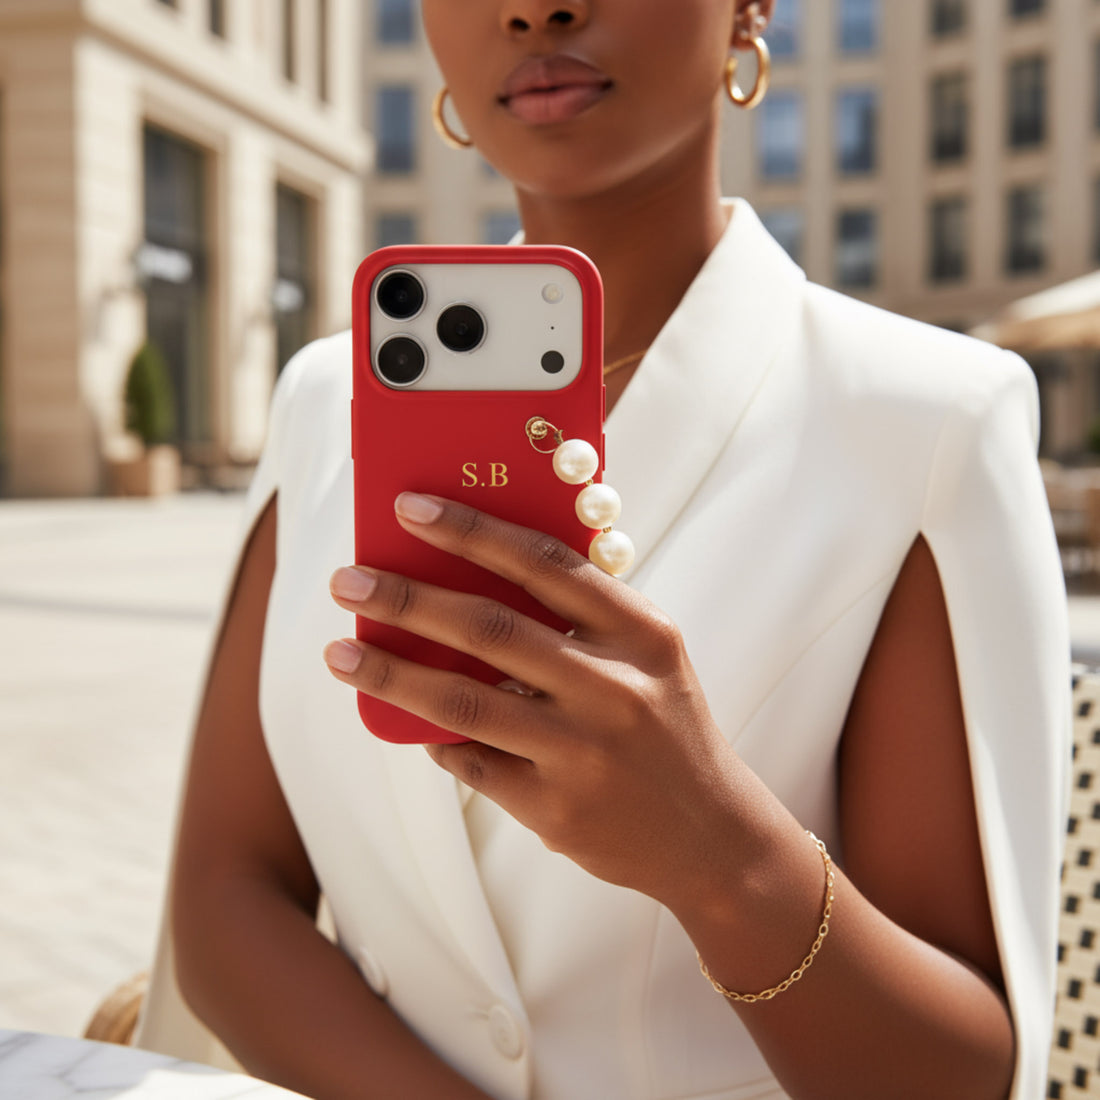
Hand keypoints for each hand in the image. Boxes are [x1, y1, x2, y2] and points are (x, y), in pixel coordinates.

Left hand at [323, 491, 763, 912]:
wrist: (710, 835)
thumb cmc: (664, 725)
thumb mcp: (648, 658)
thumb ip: (581, 619)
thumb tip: (470, 583)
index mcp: (640, 633)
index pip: (545, 563)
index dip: (472, 530)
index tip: (411, 508)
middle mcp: (614, 688)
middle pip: (490, 628)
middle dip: (407, 599)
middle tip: (348, 582)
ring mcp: (584, 753)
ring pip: (463, 702)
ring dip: (390, 674)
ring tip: (340, 654)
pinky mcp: (556, 809)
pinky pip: (472, 762)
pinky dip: (431, 736)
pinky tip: (406, 720)